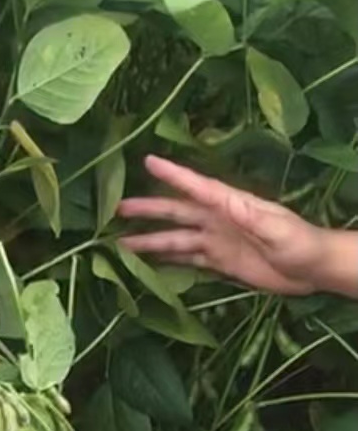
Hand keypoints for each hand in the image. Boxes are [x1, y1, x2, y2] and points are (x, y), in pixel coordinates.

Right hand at [116, 156, 337, 294]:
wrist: (313, 269)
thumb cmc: (301, 242)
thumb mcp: (278, 228)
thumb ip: (253, 217)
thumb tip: (227, 203)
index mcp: (231, 205)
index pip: (197, 187)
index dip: (173, 175)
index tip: (148, 160)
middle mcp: (218, 220)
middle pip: (177, 212)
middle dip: (148, 209)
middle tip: (117, 207)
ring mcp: (217, 241)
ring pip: (176, 238)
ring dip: (150, 239)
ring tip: (120, 243)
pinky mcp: (220, 262)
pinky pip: (187, 259)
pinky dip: (166, 260)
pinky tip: (147, 262)